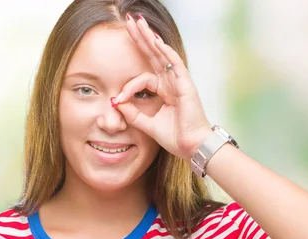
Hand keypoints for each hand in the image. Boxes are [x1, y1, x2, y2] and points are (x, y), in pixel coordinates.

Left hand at [113, 14, 211, 159]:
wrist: (191, 146)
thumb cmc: (175, 138)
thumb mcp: (148, 125)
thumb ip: (133, 114)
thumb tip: (115, 103)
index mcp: (164, 92)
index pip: (142, 78)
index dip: (128, 86)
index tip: (117, 99)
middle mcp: (171, 83)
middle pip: (153, 56)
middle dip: (140, 38)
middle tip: (129, 22)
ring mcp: (179, 82)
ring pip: (162, 54)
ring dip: (150, 38)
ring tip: (139, 23)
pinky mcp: (186, 84)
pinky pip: (174, 63)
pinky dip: (165, 52)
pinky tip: (156, 40)